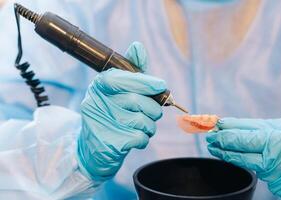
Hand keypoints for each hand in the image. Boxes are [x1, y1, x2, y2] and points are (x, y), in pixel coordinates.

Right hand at [77, 42, 165, 180]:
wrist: (94, 147)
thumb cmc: (112, 113)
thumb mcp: (118, 90)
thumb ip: (132, 71)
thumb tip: (137, 47)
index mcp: (100, 86)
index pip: (124, 79)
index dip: (146, 82)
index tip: (161, 85)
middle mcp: (97, 102)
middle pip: (137, 101)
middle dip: (153, 108)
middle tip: (153, 111)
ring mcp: (102, 123)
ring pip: (142, 121)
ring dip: (149, 125)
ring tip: (140, 125)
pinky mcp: (110, 142)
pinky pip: (140, 137)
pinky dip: (143, 138)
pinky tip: (133, 137)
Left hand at [206, 118, 280, 198]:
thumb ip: (258, 128)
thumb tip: (230, 125)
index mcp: (276, 137)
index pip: (240, 134)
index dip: (223, 132)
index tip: (212, 129)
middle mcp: (273, 156)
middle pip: (238, 149)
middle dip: (220, 144)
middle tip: (209, 139)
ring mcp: (275, 173)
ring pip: (246, 162)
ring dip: (231, 155)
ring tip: (217, 148)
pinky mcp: (278, 186)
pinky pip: (261, 173)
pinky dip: (255, 165)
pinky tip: (254, 160)